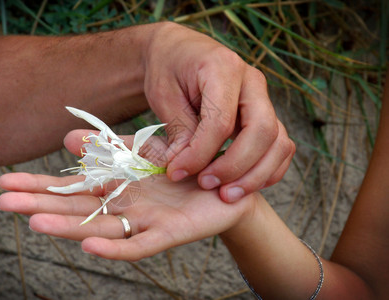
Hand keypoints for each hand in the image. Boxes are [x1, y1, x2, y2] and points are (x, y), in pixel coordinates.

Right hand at [0, 131, 255, 259]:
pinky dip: (116, 246)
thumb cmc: (182, 168)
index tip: (6, 180)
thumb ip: (110, 147)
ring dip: (69, 227)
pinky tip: (90, 244)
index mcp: (117, 188)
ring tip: (34, 223)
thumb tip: (67, 139)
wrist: (224, 183)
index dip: (40, 185)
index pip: (72, 188)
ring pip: (101, 227)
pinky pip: (140, 243)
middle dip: (42, 206)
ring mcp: (145, 222)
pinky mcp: (169, 234)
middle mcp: (125, 208)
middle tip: (3, 202)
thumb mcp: (144, 151)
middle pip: (78, 209)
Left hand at [144, 22, 294, 201]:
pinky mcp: (265, 115)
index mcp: (224, 68)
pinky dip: (267, 170)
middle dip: (235, 166)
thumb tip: (184, 168)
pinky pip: (280, 147)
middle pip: (262, 131)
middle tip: (206, 185)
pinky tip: (243, 185)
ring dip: (256, 175)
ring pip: (278, 142)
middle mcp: (252, 82)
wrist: (181, 53)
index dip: (200, 154)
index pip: (222, 121)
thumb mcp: (164, 95)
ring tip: (226, 194)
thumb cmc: (169, 70)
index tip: (176, 172)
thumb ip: (179, 130)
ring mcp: (263, 99)